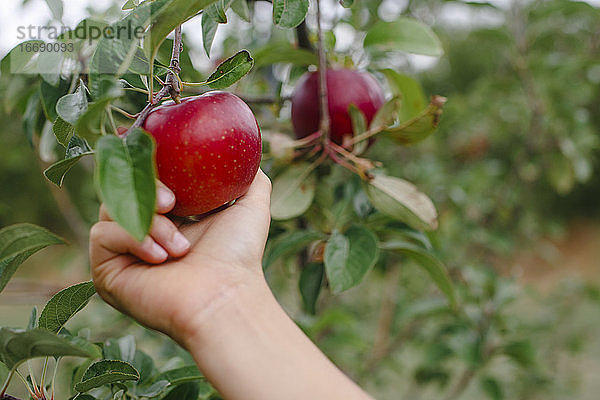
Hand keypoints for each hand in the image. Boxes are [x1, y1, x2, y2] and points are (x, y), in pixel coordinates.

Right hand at [90, 170, 271, 344]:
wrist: (224, 296)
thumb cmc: (239, 254)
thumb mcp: (251, 204)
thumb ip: (249, 176)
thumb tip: (246, 154)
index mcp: (171, 214)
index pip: (148, 175)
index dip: (152, 163)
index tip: (165, 156)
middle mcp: (144, 229)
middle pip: (125, 186)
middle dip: (148, 189)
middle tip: (173, 203)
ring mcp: (124, 250)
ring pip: (114, 207)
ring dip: (151, 222)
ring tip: (180, 245)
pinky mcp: (106, 269)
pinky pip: (102, 234)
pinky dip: (134, 239)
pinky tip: (161, 257)